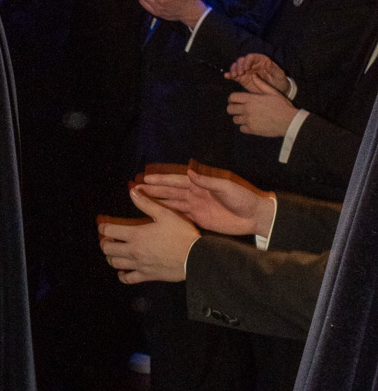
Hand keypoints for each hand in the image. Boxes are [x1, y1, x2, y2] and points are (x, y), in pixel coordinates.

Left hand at [97, 188, 199, 283]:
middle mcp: (134, 250)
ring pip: (115, 263)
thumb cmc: (182, 235)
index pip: (110, 230)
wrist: (195, 258)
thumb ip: (147, 203)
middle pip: (108, 248)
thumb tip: (132, 192)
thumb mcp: (166, 214)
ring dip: (111, 257)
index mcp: (136, 234)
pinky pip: (128, 279)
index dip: (103, 227)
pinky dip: (122, 276)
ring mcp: (139, 264)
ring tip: (114, 252)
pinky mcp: (147, 275)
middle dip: (105, 242)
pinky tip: (122, 272)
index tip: (102, 226)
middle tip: (108, 239)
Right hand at [138, 164, 274, 238]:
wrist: (255, 217)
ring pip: (171, 203)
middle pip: (169, 191)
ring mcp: (196, 206)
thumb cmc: (244, 198)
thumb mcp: (226, 187)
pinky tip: (155, 215)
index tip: (145, 178)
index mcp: (201, 183)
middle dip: (152, 189)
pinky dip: (167, 214)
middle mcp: (195, 193)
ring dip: (156, 201)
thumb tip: (189, 171)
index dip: (161, 179)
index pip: (176, 180)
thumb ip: (208, 180)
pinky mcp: (199, 219)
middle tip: (135, 188)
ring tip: (140, 199)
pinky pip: (179, 216)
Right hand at [226, 52, 288, 93]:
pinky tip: (226, 76)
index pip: (251, 57)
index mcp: (261, 60)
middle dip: (239, 66)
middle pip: (242, 60)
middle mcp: (252, 64)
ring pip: (236, 66)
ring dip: (233, 69)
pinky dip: (229, 75)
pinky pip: (234, 75)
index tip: (246, 68)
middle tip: (239, 73)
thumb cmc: (279, 81)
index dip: (247, 61)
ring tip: (233, 76)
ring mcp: (246, 71)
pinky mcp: (242, 78)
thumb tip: (268, 62)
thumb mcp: (279, 75)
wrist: (277, 91)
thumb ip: (273, 69)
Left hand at [228, 78, 300, 138]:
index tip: (235, 101)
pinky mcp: (252, 130)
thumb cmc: (282, 106)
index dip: (232, 99)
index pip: (232, 97)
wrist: (289, 121)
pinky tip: (251, 124)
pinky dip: (245, 127)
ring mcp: (249, 120)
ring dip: (239, 118)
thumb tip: (253, 76)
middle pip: (230, 109)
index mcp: (251, 99)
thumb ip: (261, 84)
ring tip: (246, 117)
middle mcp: (247, 109)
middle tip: (239, 109)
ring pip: (235, 119)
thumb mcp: (272, 92)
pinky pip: (241, 128)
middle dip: (233, 108)